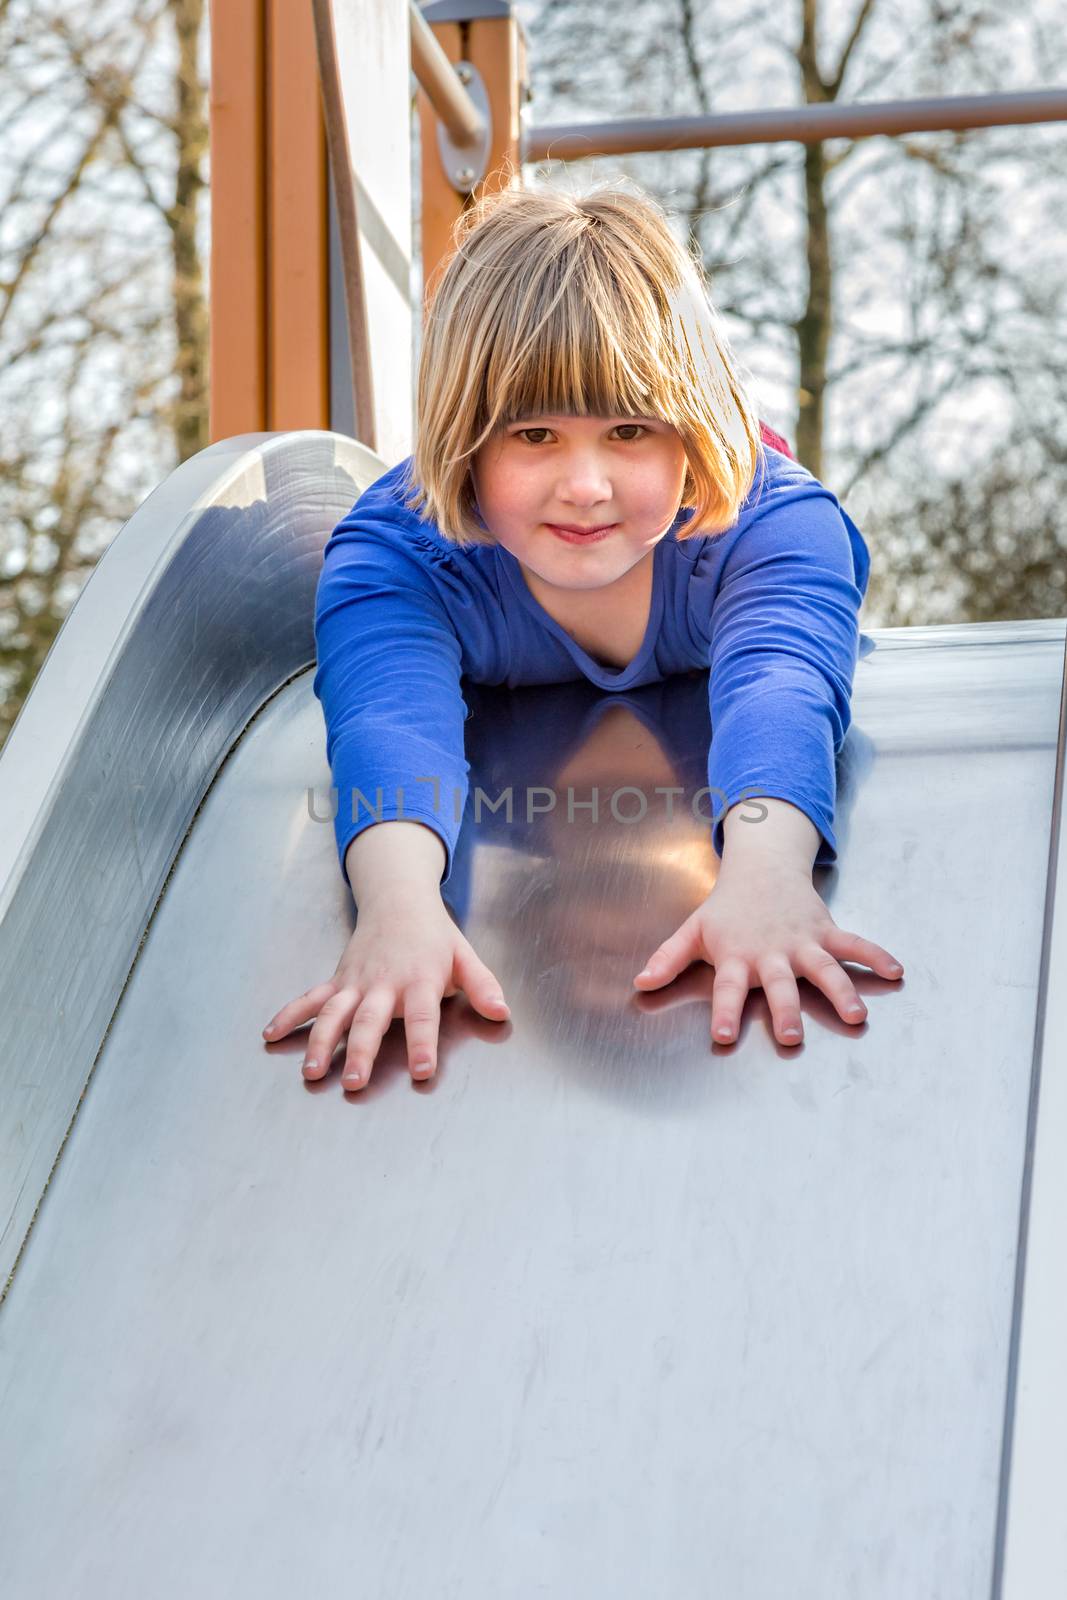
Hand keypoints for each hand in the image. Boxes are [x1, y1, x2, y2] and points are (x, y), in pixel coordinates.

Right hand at [262, 892, 509, 1088]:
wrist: (398, 900)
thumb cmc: (434, 936)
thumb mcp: (465, 956)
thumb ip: (482, 985)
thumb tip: (501, 1011)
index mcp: (419, 979)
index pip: (423, 1016)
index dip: (423, 1043)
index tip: (422, 1071)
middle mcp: (384, 983)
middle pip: (370, 1020)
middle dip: (360, 1051)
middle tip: (353, 1081)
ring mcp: (356, 982)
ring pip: (335, 1013)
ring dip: (320, 1041)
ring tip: (310, 1070)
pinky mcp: (338, 979)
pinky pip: (311, 999)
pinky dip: (290, 1015)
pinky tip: (271, 1034)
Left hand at [633, 862, 902, 1046]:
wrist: (761, 868)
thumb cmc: (726, 909)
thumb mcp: (694, 931)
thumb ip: (669, 958)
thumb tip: (640, 982)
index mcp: (737, 956)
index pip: (728, 988)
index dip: (725, 1011)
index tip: (724, 1035)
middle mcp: (771, 952)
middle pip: (779, 984)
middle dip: (785, 1010)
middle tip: (790, 1036)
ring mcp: (802, 942)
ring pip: (823, 969)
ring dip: (840, 990)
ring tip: (855, 1015)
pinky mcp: (826, 932)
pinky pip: (855, 945)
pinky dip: (876, 956)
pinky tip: (896, 972)